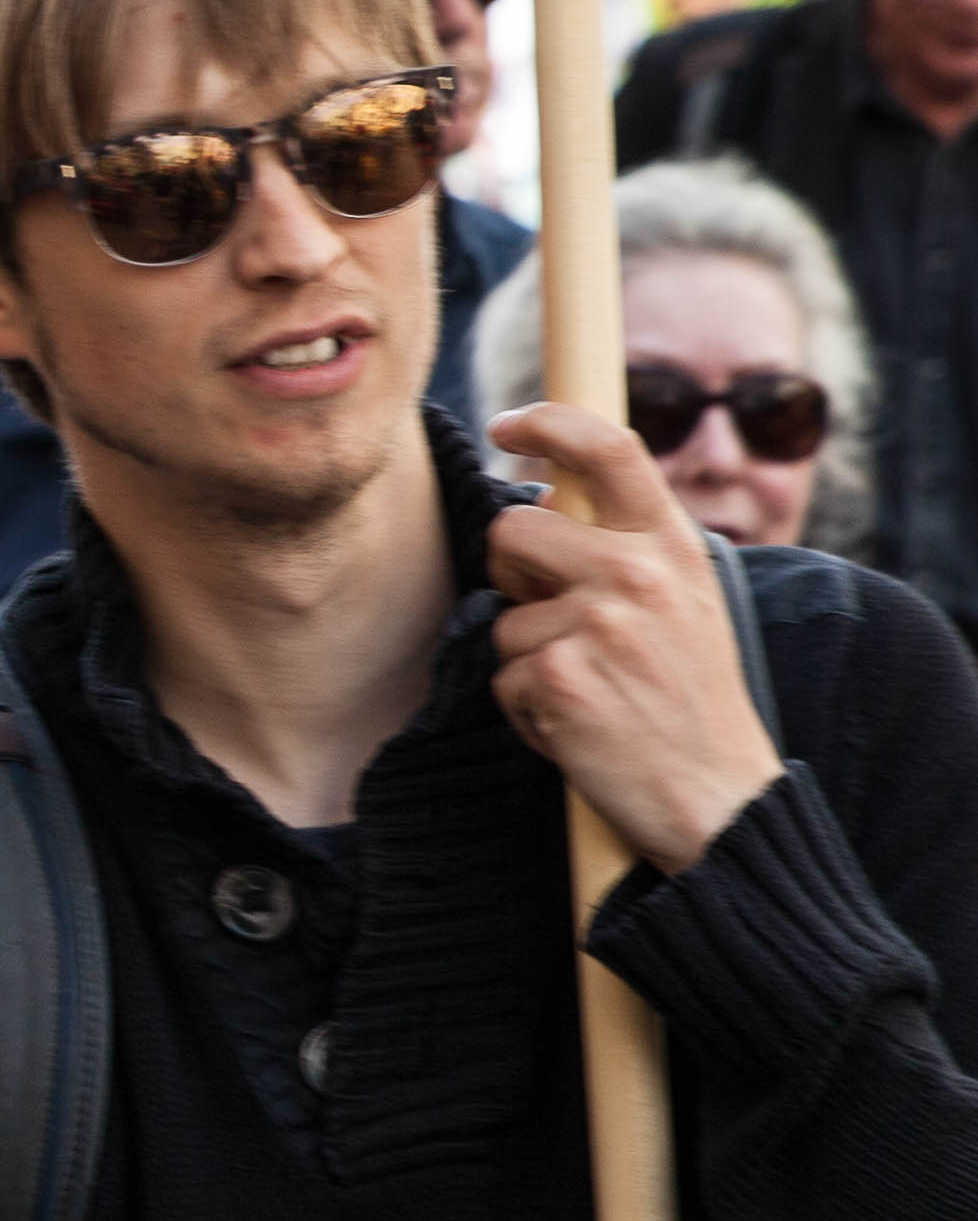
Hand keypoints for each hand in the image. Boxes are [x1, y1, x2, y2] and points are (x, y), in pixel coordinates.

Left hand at [484, 402, 784, 869]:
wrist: (718, 797)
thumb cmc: (692, 700)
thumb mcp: (687, 601)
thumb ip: (629, 549)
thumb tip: (544, 503)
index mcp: (672, 545)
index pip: (607, 447)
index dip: (546, 423)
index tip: (506, 426)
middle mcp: (636, 573)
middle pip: (512, 530)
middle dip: (511, 574)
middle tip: (553, 618)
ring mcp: (596, 624)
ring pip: (502, 617)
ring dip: (529, 659)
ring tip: (591, 689)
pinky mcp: (559, 678)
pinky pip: (503, 676)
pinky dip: (528, 709)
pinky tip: (581, 727)